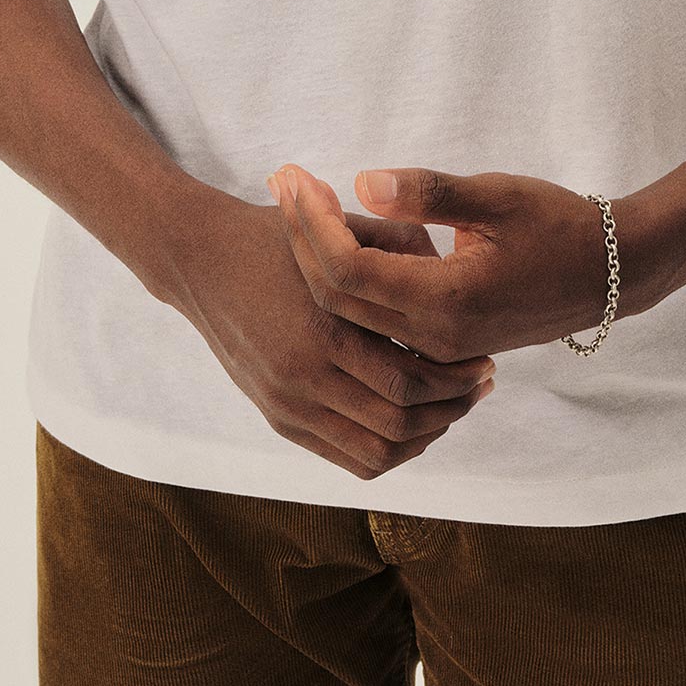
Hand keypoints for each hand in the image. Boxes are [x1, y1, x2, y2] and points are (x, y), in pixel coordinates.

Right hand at [164, 188, 498, 481]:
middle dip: (452, 407)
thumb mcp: (337, 228)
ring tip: (452, 407)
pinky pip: (348, 458)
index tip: (484, 358)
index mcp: (323, 327)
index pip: (410, 378)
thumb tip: (452, 265)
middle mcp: (303, 376)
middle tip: (481, 384)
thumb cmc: (276, 236)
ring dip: (426, 435)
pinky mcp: (279, 418)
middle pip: (400, 421)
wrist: (201, 259)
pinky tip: (414, 424)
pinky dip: (390, 451)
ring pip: (377, 451)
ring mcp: (288, 404)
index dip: (456, 376)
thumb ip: (397, 243)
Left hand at [266, 164, 619, 360]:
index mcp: (446, 301)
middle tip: (283, 181)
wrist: (611, 274)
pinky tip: (342, 236)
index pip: (348, 272)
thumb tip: (364, 181)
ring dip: (320, 258)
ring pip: (353, 314)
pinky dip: (350, 279)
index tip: (294, 176)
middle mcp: (436, 336)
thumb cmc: (558, 224)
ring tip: (301, 203)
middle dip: (302, 237)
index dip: (311, 224)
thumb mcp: (496, 195)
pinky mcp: (445, 343)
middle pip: (338, 298)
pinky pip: (378, 320)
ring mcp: (439, 348)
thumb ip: (428, 193)